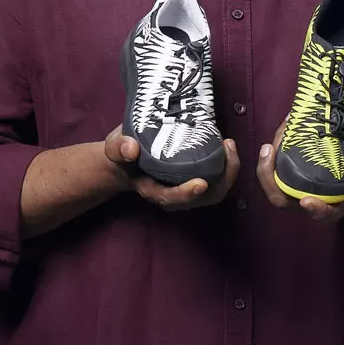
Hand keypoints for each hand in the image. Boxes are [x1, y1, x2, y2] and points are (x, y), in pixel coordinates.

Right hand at [104, 127, 239, 210]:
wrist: (128, 156)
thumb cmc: (123, 153)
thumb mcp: (114, 147)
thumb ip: (118, 148)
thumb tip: (131, 149)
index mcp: (152, 190)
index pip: (171, 198)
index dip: (187, 195)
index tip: (201, 183)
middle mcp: (173, 194)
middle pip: (203, 198)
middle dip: (221, 179)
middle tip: (227, 148)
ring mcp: (187, 188)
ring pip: (215, 191)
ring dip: (228, 171)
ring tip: (229, 145)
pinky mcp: (197, 177)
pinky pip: (217, 180)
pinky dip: (226, 166)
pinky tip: (226, 146)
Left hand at [256, 123, 343, 221]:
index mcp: (338, 203)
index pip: (324, 214)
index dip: (316, 211)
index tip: (308, 201)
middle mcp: (315, 199)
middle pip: (286, 201)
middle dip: (272, 183)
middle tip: (270, 155)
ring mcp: (300, 187)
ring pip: (275, 186)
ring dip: (266, 168)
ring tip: (269, 146)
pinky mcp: (292, 171)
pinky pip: (275, 169)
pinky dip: (273, 155)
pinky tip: (277, 135)